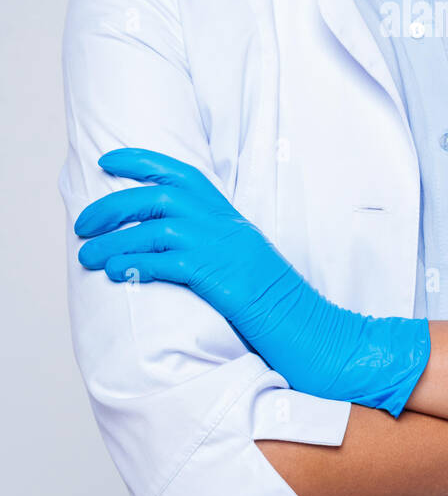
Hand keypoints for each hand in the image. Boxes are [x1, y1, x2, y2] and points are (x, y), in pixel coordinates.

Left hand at [74, 149, 429, 416]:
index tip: (109, 162)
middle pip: (160, 196)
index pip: (182, 174)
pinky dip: (136, 264)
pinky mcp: (221, 279)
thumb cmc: (279, 308)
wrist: (316, 333)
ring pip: (155, 228)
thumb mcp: (245, 264)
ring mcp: (225, 250)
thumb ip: (214, 248)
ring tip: (88, 257)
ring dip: (114, 241)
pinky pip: (168, 262)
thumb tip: (171, 247)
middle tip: (83, 224)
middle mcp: (226, 226)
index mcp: (230, 219)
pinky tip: (116, 274)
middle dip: (113, 205)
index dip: (142, 161)